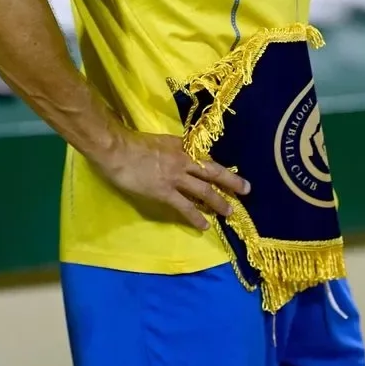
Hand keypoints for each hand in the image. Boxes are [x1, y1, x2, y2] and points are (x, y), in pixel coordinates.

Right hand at [97, 128, 250, 230]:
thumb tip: (178, 156)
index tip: (227, 173)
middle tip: (246, 189)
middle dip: (231, 180)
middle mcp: (184, 160)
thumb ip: (171, 148)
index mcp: (181, 146)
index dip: (216, 167)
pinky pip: (185, 207)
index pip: (204, 157)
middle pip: (213, 172)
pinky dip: (196, 216)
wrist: (118, 149)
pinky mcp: (165, 192)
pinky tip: (205, 225)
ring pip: (204, 190)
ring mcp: (176, 177)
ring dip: (219, 201)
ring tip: (231, 211)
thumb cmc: (133, 143)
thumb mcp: (160, 140)